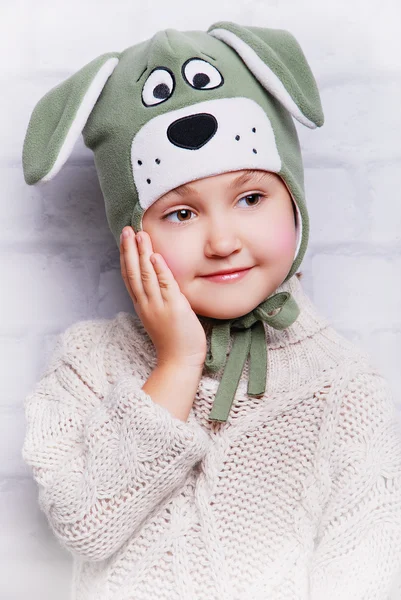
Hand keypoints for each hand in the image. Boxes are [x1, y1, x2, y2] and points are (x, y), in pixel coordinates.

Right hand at [120, 227, 206, 368]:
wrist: (179, 361)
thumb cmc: (174, 340)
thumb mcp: (161, 315)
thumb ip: (158, 298)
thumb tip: (159, 280)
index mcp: (142, 305)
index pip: (130, 276)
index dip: (126, 256)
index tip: (125, 239)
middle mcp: (146, 303)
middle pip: (133, 272)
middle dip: (129, 249)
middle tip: (126, 229)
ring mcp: (159, 305)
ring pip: (146, 275)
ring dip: (142, 253)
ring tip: (139, 234)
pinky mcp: (174, 308)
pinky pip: (165, 286)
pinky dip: (159, 270)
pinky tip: (155, 255)